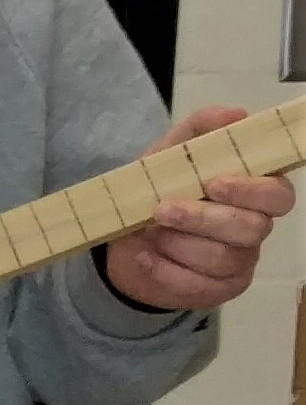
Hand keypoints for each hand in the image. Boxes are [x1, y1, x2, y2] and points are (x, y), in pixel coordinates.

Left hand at [97, 106, 289, 313]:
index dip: (252, 190)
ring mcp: (241, 262)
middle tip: (161, 209)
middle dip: (202, 219)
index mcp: (255, 192)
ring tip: (149, 232)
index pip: (279, 195)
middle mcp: (256, 227)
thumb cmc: (160, 190)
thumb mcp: (169, 154)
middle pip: (251, 229)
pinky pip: (199, 286)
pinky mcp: (219, 289)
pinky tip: (143, 257)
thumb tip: (235, 114)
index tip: (213, 183)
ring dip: (178, 244)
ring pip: (222, 258)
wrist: (125, 240)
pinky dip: (164, 270)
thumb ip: (199, 130)